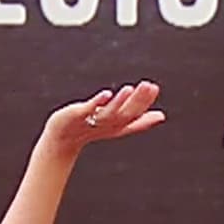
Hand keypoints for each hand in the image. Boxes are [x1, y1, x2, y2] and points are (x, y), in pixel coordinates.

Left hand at [43, 81, 165, 155]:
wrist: (62, 138)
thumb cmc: (90, 128)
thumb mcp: (116, 124)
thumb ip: (138, 120)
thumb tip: (162, 117)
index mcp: (117, 124)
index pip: (134, 115)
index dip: (145, 103)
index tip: (155, 88)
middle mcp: (106, 124)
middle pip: (124, 114)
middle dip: (137, 100)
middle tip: (149, 85)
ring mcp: (91, 121)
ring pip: (108, 113)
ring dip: (119, 102)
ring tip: (129, 89)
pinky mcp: (77, 115)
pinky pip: (88, 110)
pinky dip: (97, 103)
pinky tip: (106, 94)